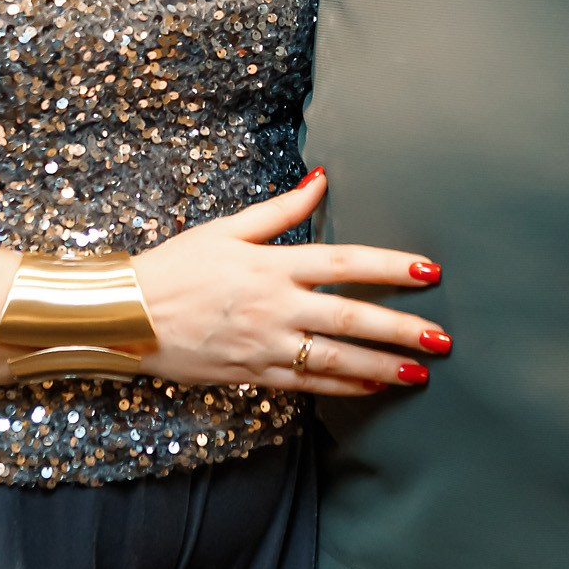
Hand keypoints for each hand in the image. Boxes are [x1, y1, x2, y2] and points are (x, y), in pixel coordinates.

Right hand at [131, 169, 445, 396]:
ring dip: (382, 368)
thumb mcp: (226, 228)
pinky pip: (306, 386)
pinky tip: (371, 389)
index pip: (344, 263)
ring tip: (419, 374)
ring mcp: (264, 346)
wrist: (125, 317)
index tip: (429, 271)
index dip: (390, 267)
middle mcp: (274, 307)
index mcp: (271, 265)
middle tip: (443, 338)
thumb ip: (280, 210)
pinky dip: (342, 389)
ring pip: (334, 361)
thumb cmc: (174, 267)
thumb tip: (322, 180)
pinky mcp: (252, 375)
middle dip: (401, 330)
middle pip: (351, 319)